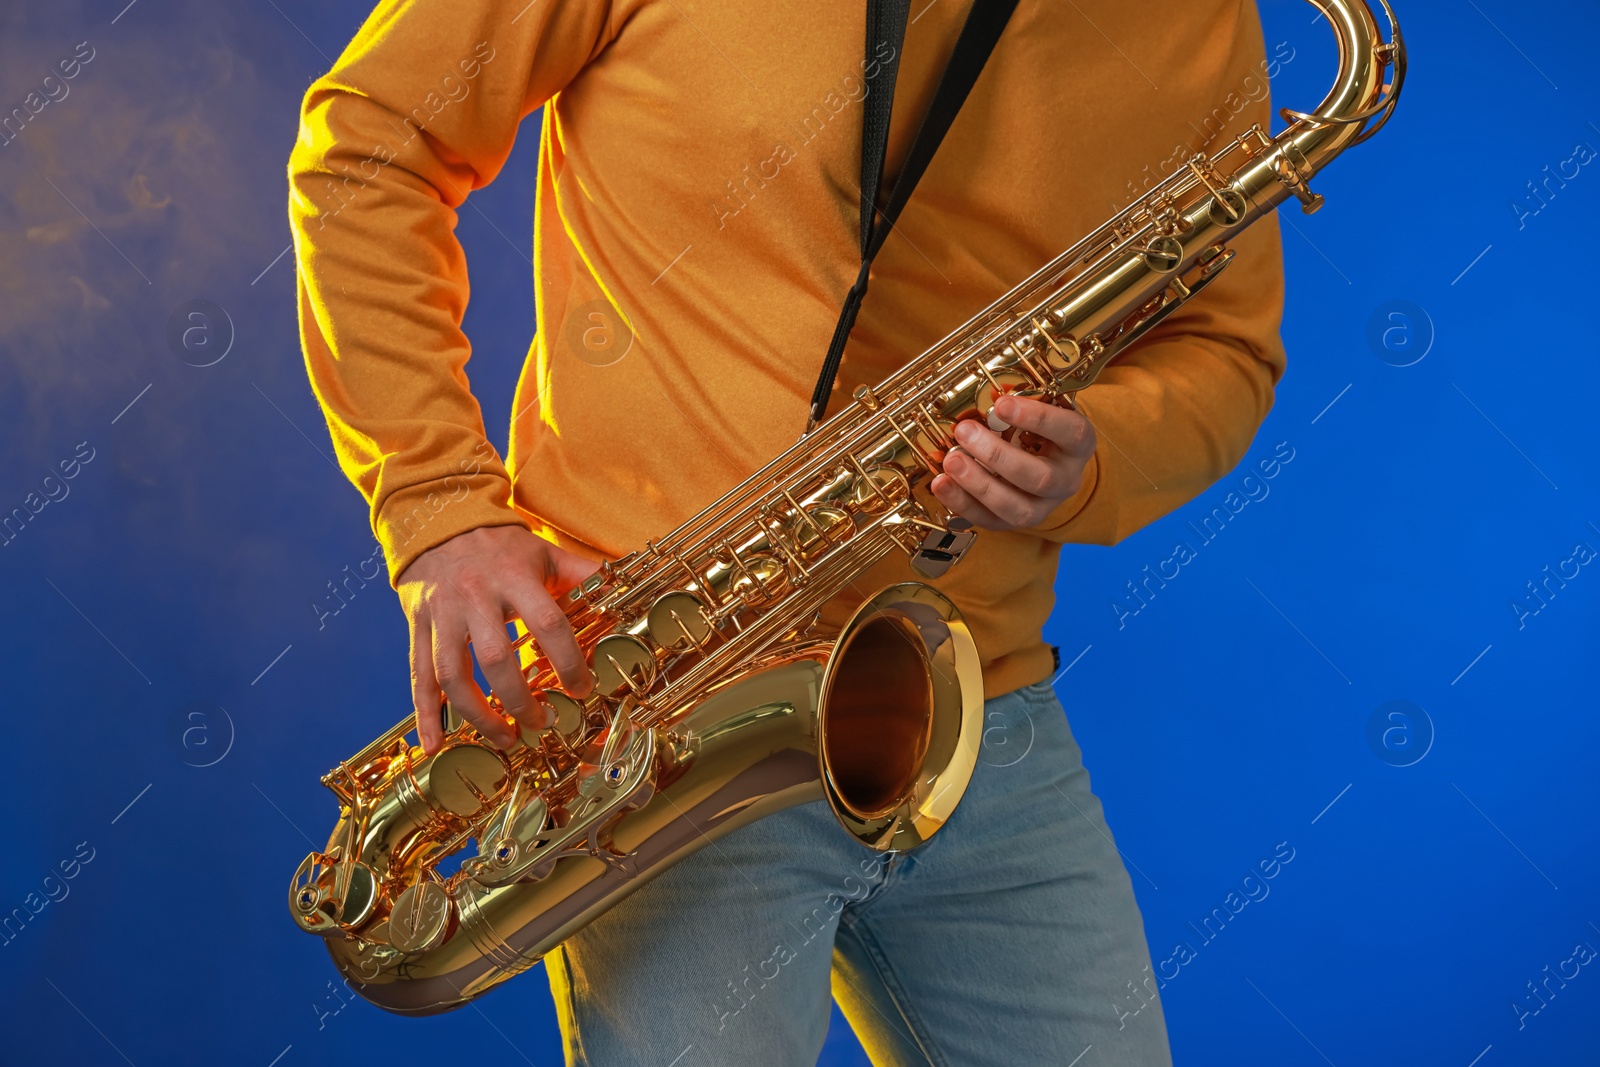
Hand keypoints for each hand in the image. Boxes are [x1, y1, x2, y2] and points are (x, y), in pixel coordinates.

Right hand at [396, 524, 598, 754]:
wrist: (437, 523)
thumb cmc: (499, 545)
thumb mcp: (542, 551)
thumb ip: (582, 572)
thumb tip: (623, 585)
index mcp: (514, 577)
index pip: (547, 623)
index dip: (568, 660)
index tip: (581, 688)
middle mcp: (475, 597)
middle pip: (496, 658)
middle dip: (520, 699)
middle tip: (543, 722)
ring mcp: (442, 615)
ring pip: (453, 675)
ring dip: (479, 715)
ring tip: (505, 738)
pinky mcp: (418, 627)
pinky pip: (418, 675)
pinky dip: (424, 714)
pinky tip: (433, 744)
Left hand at [930, 395, 1095, 530]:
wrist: (1045, 462)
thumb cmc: (1038, 430)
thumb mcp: (1036, 411)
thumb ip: (1016, 407)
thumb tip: (987, 399)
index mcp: (1078, 445)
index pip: (1070, 432)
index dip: (1037, 418)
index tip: (1001, 405)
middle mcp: (1067, 479)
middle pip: (1039, 478)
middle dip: (997, 455)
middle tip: (965, 432)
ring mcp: (1044, 506)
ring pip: (1018, 508)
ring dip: (979, 485)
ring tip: (952, 460)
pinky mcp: (1017, 522)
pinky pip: (991, 521)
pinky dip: (963, 503)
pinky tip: (942, 484)